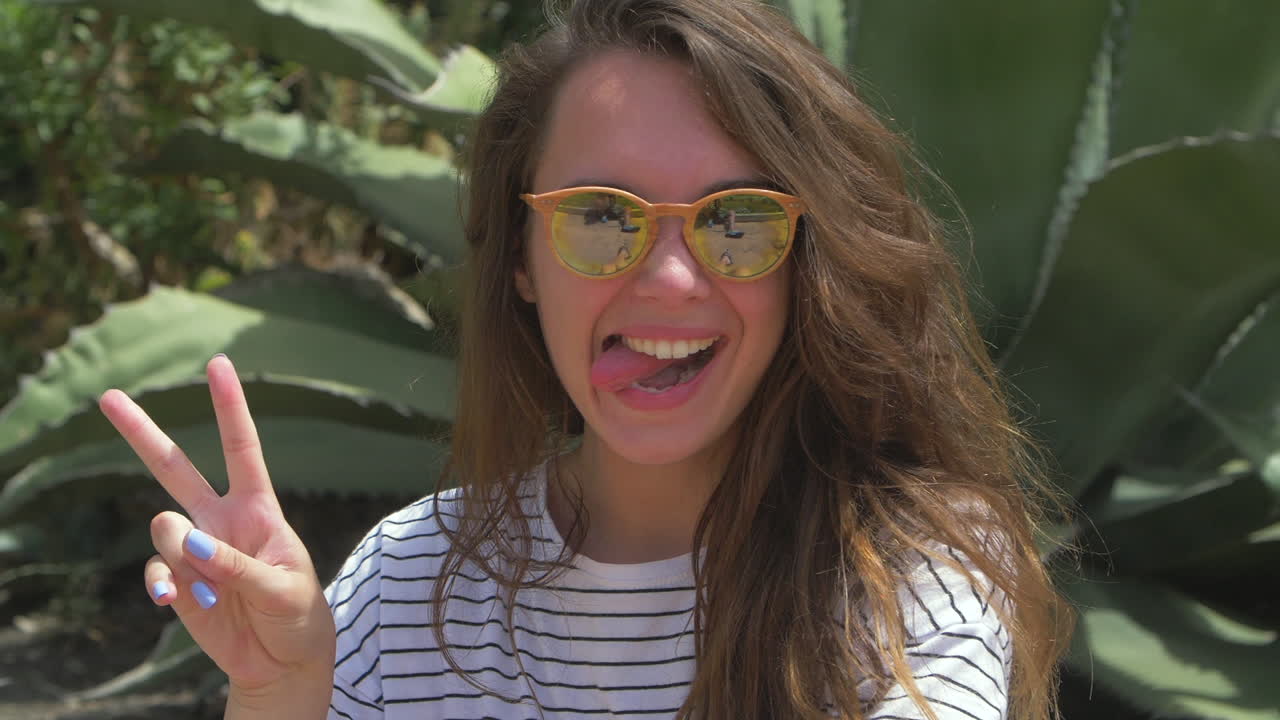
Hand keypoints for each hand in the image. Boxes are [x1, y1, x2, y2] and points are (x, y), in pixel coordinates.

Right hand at [99, 354, 335, 698]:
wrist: (283, 661)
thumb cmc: (297, 614)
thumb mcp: (285, 588)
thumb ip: (239, 565)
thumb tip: (189, 541)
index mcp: (258, 509)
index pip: (242, 449)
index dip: (230, 407)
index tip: (218, 363)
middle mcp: (220, 520)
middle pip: (175, 468)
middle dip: (141, 433)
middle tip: (107, 395)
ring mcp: (195, 550)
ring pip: (164, 528)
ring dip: (183, 555)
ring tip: (215, 591)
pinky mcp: (178, 582)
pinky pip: (157, 572)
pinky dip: (164, 585)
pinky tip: (175, 601)